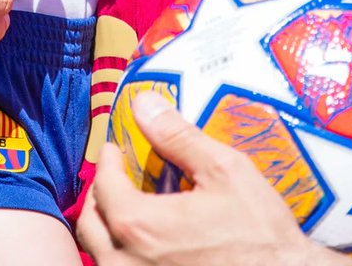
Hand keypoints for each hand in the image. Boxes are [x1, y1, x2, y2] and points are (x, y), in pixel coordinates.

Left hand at [78, 92, 333, 265]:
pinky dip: (123, 254)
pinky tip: (147, 242)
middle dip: (101, 195)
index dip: (108, 161)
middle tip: (117, 176)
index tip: (115, 149)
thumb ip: (177, 135)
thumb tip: (144, 103)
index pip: (104, 186)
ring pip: (101, 256)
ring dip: (108, 228)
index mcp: (140, 227)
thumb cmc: (261, 235)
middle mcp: (128, 264)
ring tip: (129, 207)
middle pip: (91, 224)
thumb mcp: (224, 171)